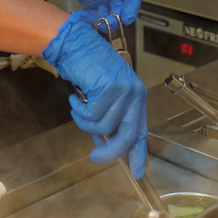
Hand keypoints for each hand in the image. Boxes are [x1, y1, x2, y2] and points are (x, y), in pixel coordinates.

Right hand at [42, 11, 147, 176]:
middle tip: (95, 157)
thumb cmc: (88, 69)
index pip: (141, 132)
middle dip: (110, 151)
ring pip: (103, 126)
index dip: (140, 154)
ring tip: (78, 107)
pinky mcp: (109, 88)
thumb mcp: (102, 97)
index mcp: (136, 99)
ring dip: (84, 122)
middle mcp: (135, 95)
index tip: (138, 173)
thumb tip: (102, 143)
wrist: (76, 44)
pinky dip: (79, 109)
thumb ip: (106, 119)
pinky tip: (75, 97)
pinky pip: (91, 114)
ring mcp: (124, 91)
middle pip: (127, 136)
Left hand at [54, 0, 141, 24]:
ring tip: (95, 25)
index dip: (132, 7)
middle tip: (108, 24)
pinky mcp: (90, 0)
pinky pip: (93, 14)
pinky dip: (90, 20)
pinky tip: (82, 20)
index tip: (127, 18)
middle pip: (121, 8)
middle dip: (117, 18)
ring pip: (108, 14)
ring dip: (104, 22)